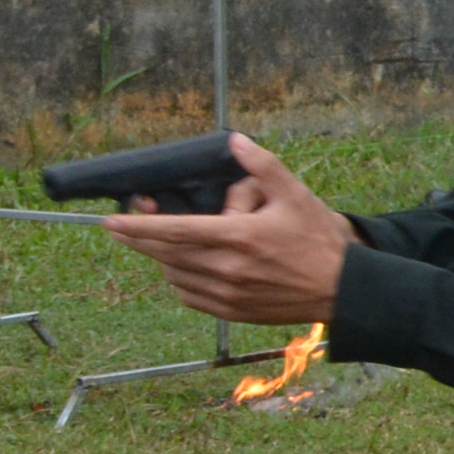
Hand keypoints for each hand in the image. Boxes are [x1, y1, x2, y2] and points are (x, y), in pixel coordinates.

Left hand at [103, 136, 352, 324]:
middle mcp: (226, 268)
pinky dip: (180, 280)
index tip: (111, 221)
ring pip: (175, 275)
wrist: (341, 289)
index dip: (138, 226)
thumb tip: (236, 141)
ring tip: (166, 244)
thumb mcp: (296, 195)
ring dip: (163, 258)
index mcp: (238, 237)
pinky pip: (189, 295)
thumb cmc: (318, 240)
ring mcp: (226, 294)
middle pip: (165, 254)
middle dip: (139, 240)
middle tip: (122, 228)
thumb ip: (263, 166)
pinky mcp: (230, 311)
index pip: (174, 230)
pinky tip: (188, 268)